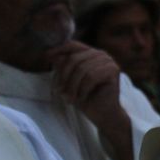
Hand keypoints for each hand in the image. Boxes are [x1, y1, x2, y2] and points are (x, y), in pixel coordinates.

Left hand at [47, 41, 133, 159]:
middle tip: (60, 92)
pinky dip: (83, 89)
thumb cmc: (85, 97)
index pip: (72, 45)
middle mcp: (101, 54)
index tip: (45, 57)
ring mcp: (109, 61)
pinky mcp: (113, 70)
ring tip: (69, 98)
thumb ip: (62, 66)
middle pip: (75, 58)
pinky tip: (81, 98)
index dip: (58, 49)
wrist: (102, 114)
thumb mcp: (69, 80)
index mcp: (90, 53)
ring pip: (82, 69)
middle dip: (64, 76)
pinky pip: (91, 77)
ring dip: (73, 86)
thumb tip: (50, 54)